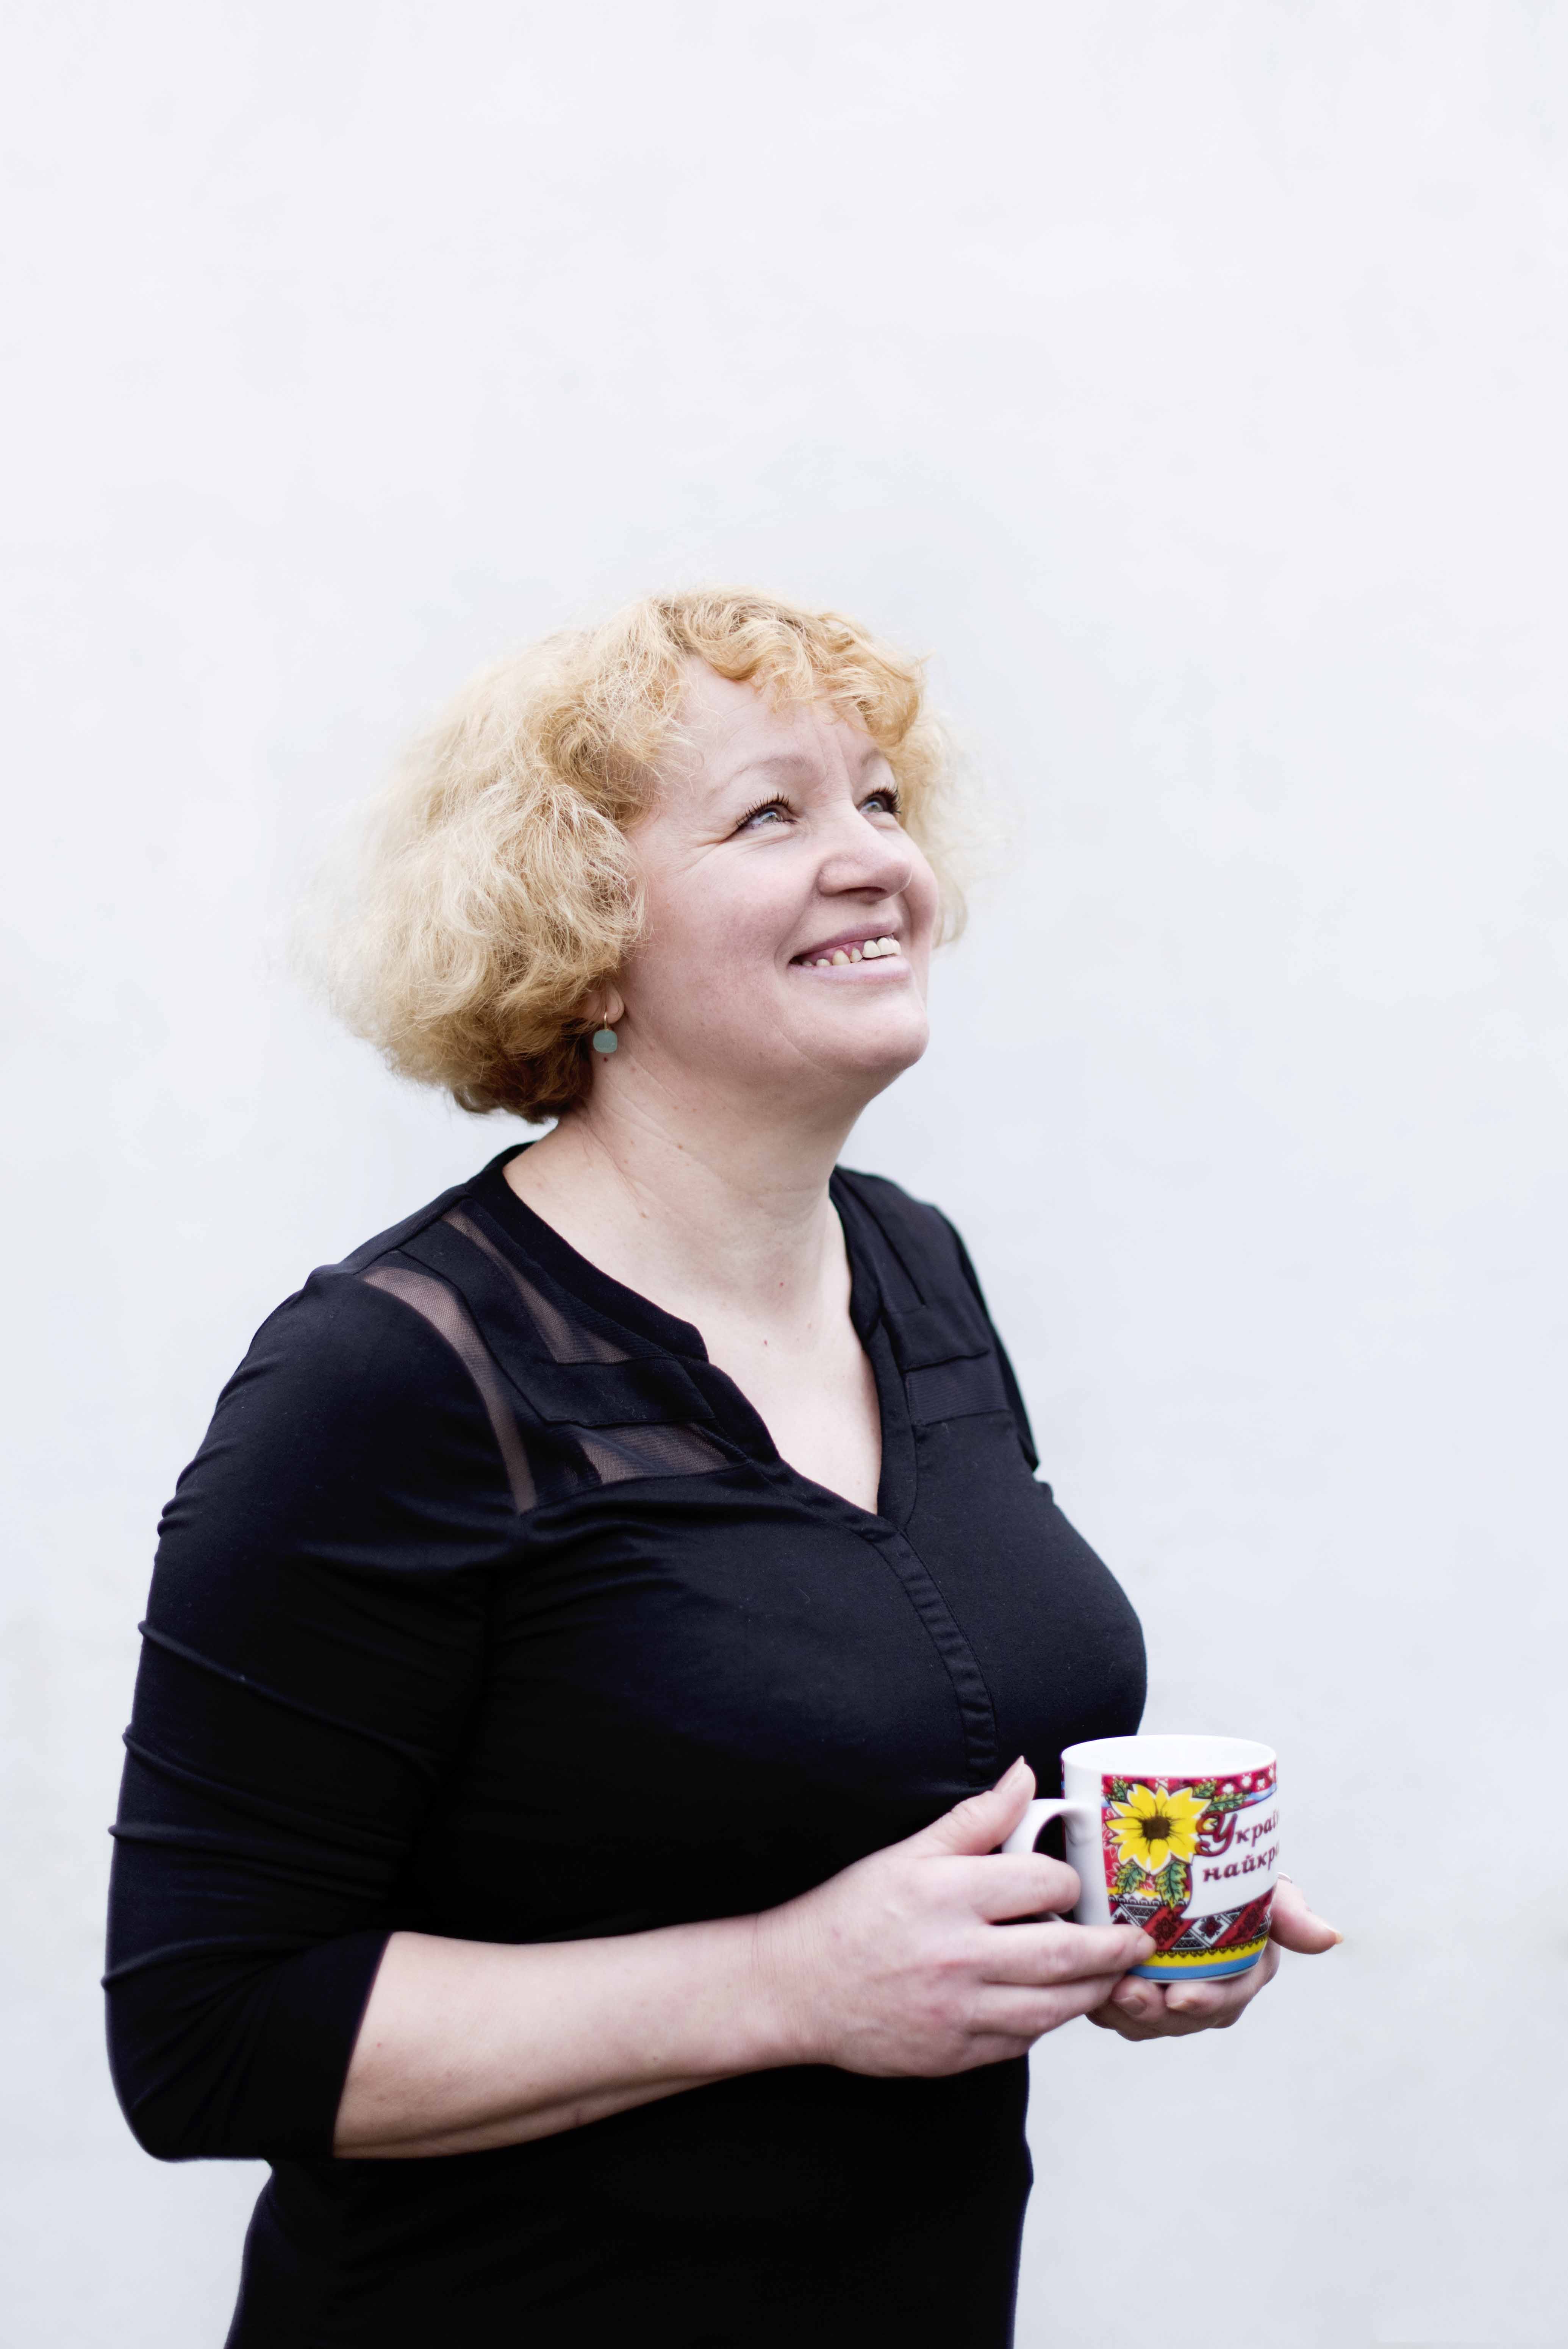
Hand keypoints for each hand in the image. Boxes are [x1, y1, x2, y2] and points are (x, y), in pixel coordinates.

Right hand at [757, 1759, 1152, 2077]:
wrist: (797, 1988)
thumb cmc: (852, 1914)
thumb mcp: (908, 1854)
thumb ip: (975, 1819)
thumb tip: (1025, 1775)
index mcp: (947, 1894)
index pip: (1042, 1886)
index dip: (1068, 1883)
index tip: (1075, 1885)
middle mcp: (957, 1955)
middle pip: (1064, 1955)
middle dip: (1113, 1948)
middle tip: (1138, 1939)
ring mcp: (958, 2013)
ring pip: (1053, 2007)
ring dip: (1093, 1991)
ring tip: (1113, 1975)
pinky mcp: (954, 2055)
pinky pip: (1021, 2042)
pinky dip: (1045, 2022)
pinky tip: (1052, 2003)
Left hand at [1087, 1875, 1341, 2040]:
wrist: (1150, 1847)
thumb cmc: (1212, 1865)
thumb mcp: (1250, 1879)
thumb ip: (1286, 1909)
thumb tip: (1331, 1937)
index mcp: (1241, 1966)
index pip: (1232, 1995)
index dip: (1210, 2001)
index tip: (1181, 1996)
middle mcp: (1206, 1985)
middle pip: (1187, 2016)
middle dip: (1159, 2013)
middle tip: (1130, 1994)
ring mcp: (1165, 1990)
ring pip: (1149, 2021)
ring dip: (1127, 2014)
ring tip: (1105, 1993)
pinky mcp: (1126, 1985)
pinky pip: (1115, 2011)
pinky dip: (1103, 2006)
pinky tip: (1088, 1991)